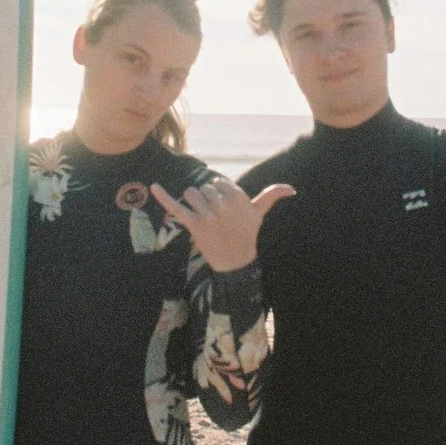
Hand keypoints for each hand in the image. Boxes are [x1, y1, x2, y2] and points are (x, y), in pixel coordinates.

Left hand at [148, 179, 292, 273]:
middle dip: (207, 199)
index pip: (218, 182)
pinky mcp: (193, 224)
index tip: (225, 208)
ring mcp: (207, 214)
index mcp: (237, 197)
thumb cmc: (247, 234)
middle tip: (216, 218)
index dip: (219, 193)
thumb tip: (292, 189)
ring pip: (191, 194)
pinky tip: (153, 186)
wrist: (235, 262)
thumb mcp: (259, 214)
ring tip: (205, 218)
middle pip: (204, 188)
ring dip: (195, 203)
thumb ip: (271, 196)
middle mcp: (222, 204)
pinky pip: (176, 206)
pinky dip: (163, 196)